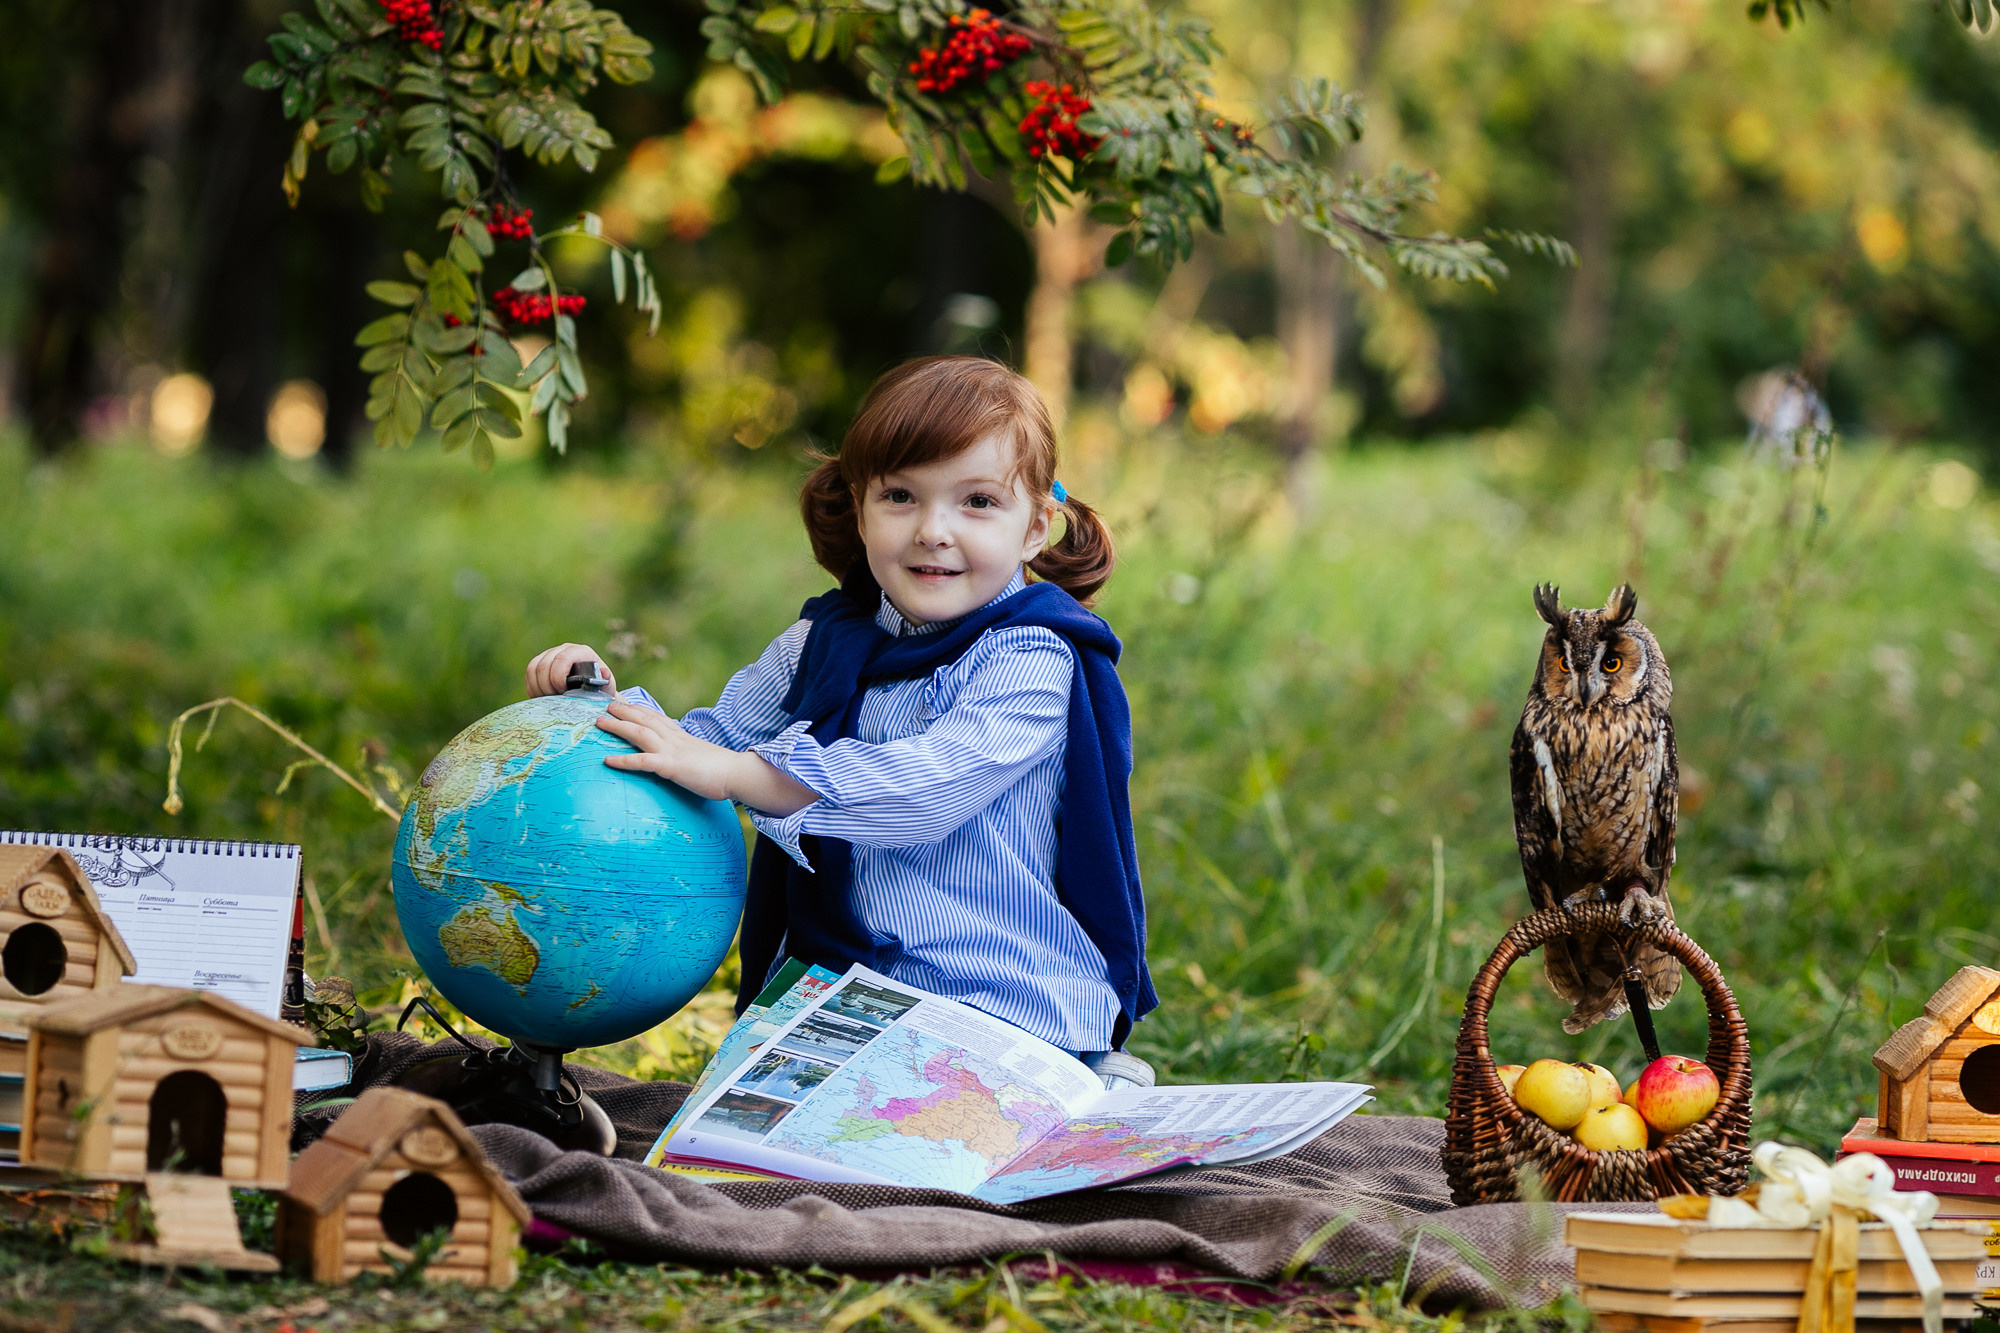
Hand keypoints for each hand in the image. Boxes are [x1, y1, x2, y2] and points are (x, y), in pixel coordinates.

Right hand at [525, 643, 616, 698]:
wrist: (593, 691)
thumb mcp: (606, 687)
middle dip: (547, 687)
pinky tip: (542, 699)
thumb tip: (604, 673)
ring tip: (549, 701)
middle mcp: (564, 649)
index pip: (562, 659)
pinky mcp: (540, 663)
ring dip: (538, 688)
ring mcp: (550, 655)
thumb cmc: (601, 689)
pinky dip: (533, 689)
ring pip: (533, 669)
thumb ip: (606, 681)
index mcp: (581, 652)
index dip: (557, 677)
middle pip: (543, 665)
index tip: (563, 693)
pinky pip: (529, 674)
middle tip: (555, 701)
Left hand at [595, 702, 816, 813]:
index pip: (657, 717)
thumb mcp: (702, 756)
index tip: (624, 703)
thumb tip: (683, 758)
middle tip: (606, 705)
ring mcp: (672, 751)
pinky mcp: (671, 766)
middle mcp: (675, 738)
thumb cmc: (723, 769)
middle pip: (645, 719)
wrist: (738, 773)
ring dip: (618, 726)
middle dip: (624, 711)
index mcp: (683, 736)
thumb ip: (689, 753)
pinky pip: (642, 762)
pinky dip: (623, 761)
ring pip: (639, 733)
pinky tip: (607, 760)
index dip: (639, 709)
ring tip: (600, 722)